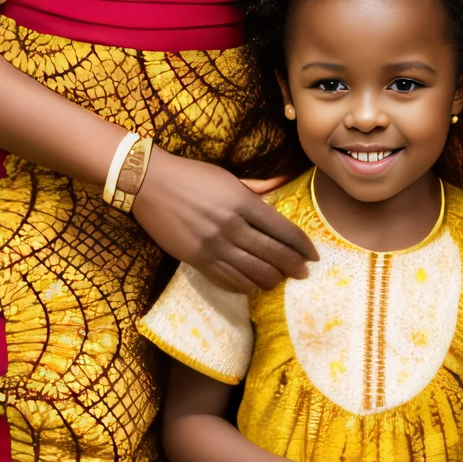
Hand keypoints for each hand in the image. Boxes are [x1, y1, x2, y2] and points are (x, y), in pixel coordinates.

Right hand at [132, 146, 317, 292]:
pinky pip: (227, 280)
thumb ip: (256, 188)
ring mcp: (213, 246)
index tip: (313, 255)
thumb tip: (282, 183)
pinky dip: (245, 286)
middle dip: (294, 267)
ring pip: (254, 273)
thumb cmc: (190, 176)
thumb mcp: (228, 177)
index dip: (302, 246)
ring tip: (280, 280)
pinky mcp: (196, 260)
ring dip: (272, 280)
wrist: (149, 183)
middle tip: (303, 273)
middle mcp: (232, 227)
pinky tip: (253, 285)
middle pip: (274, 255)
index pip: (283, 231)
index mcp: (243, 202)